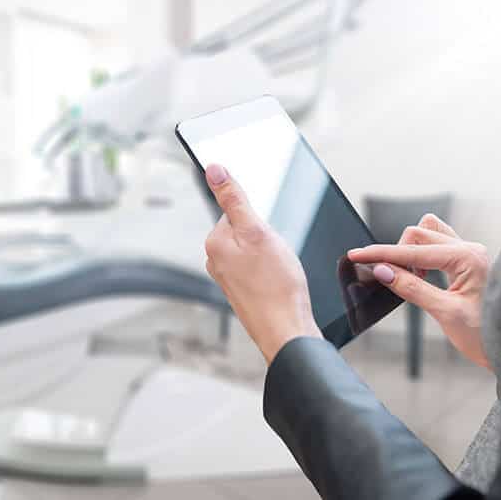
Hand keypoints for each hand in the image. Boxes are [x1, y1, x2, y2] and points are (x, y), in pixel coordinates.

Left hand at [203, 164, 321, 363]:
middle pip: (245, 230)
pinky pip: (259, 269)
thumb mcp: (257, 232)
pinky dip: (272, 271)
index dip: (259, 217)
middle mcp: (216, 260)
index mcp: (215, 242)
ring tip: (280, 270)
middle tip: (277, 254)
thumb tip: (214, 170)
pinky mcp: (243, 291)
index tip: (269, 234)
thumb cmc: (276, 286)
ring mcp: (228, 278)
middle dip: (266, 236)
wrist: (286, 331)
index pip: (236, 210)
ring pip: (254, 250)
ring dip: (271, 255)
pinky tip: (280, 281)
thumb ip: (234, 199)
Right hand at [347, 214, 491, 368]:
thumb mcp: (445, 313)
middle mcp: (470, 249)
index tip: (357, 255)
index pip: (413, 251)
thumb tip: (383, 271)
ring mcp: (469, 254)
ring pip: (428, 234)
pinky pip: (437, 245)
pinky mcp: (466, 262)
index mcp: (468, 258)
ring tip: (408, 277)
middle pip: (419, 234)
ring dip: (410, 250)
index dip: (381, 254)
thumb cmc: (487, 335)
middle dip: (397, 253)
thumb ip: (411, 288)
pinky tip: (419, 275)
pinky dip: (421, 255)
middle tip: (388, 278)